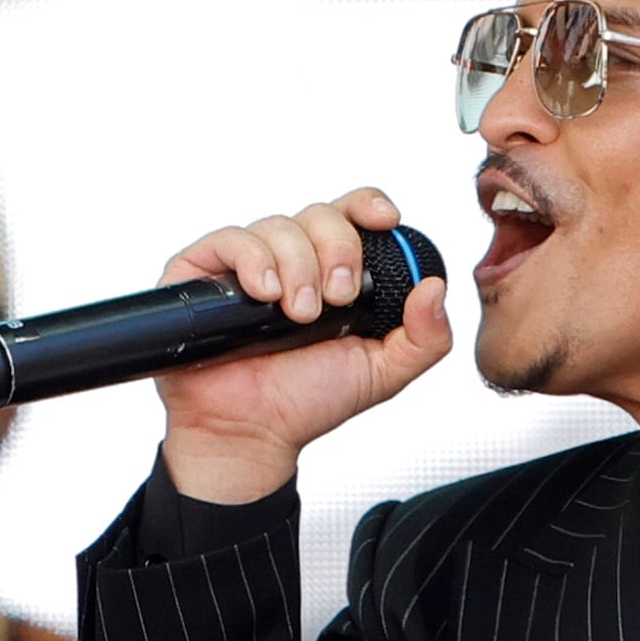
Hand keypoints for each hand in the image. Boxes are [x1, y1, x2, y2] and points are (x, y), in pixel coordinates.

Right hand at [156, 188, 454, 503]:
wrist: (249, 433)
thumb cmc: (305, 402)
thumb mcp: (383, 372)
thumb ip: (425, 337)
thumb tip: (436, 288)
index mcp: (333, 272)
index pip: (353, 215)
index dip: (369, 207)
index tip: (385, 221)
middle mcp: (292, 260)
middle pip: (321, 214)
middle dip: (337, 250)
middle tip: (337, 297)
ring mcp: (248, 264)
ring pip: (279, 225)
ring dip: (298, 266)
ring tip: (296, 314)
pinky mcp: (204, 271)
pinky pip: (230, 239)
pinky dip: (253, 260)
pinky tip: (264, 294)